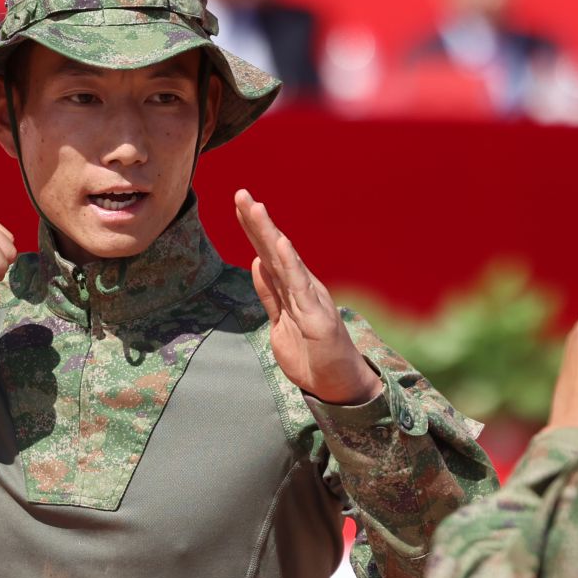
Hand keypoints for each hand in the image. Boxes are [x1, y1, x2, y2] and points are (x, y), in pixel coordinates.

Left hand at [235, 189, 382, 406]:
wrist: (339, 384)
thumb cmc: (312, 355)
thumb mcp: (280, 321)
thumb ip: (269, 294)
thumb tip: (256, 263)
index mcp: (292, 288)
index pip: (268, 254)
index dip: (253, 229)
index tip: (239, 204)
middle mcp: (302, 287)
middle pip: (274, 249)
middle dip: (257, 222)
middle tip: (241, 193)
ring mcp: (311, 299)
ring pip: (285, 261)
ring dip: (270, 233)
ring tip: (257, 208)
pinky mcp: (317, 316)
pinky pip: (300, 287)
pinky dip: (290, 264)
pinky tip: (281, 243)